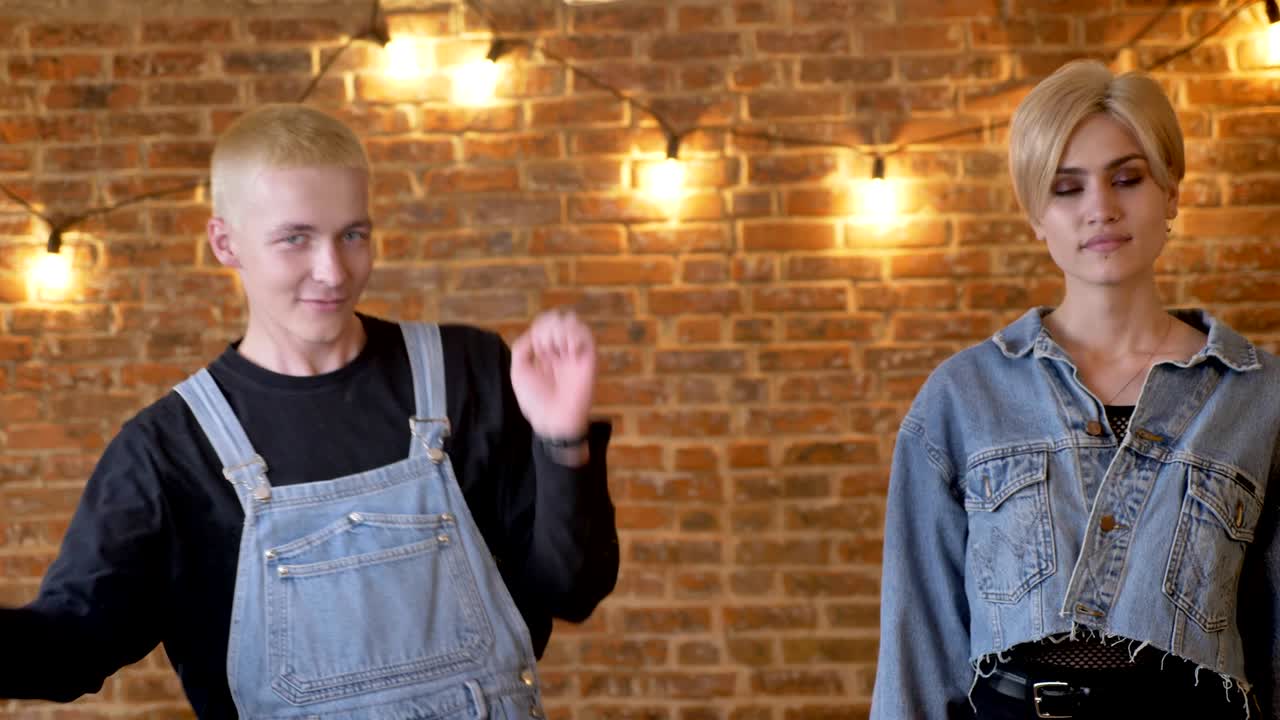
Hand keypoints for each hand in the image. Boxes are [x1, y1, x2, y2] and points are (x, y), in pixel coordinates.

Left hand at [510, 309, 595, 438]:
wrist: (553, 419)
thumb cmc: (535, 400)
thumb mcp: (519, 371)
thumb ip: (522, 347)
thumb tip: (534, 333)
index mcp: (546, 351)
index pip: (546, 322)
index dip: (540, 327)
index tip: (537, 350)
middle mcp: (562, 349)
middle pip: (559, 317)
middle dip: (549, 327)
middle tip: (546, 349)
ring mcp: (576, 353)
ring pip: (573, 322)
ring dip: (561, 330)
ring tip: (557, 349)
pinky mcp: (589, 358)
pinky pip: (587, 335)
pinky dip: (575, 336)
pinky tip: (568, 350)